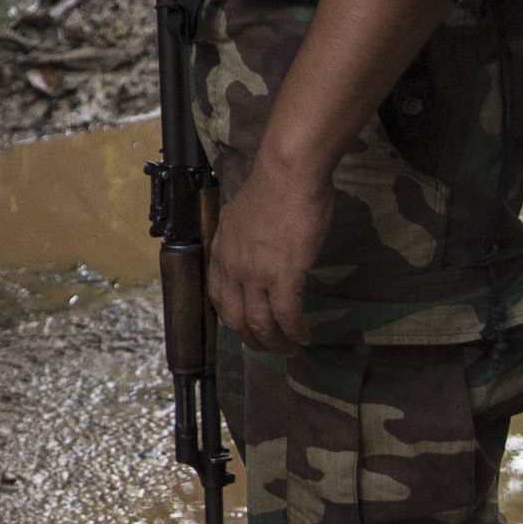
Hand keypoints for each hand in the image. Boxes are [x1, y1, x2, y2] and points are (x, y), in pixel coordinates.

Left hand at [206, 156, 327, 355]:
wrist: (287, 175)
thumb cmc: (272, 189)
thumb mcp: (241, 219)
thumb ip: (242, 242)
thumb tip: (253, 254)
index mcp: (220, 253)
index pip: (218, 299)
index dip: (233, 319)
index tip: (246, 328)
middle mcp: (232, 268)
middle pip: (236, 319)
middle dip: (253, 340)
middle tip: (269, 347)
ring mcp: (256, 274)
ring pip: (261, 323)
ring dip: (276, 342)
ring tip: (289, 348)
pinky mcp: (284, 276)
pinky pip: (287, 316)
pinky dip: (296, 331)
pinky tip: (304, 336)